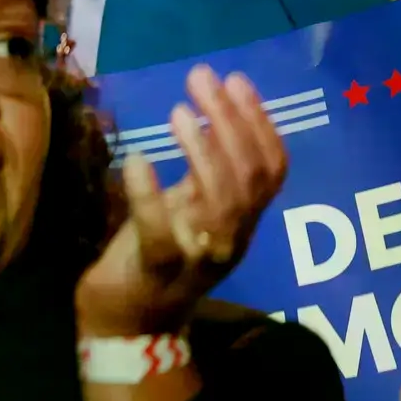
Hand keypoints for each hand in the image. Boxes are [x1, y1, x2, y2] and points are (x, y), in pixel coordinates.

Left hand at [75, 67, 287, 339]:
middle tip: (202, 78)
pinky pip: (162, 232)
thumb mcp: (188, 208)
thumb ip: (205, 171)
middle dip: (231, 121)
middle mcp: (231, 239)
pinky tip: (137, 158)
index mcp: (241, 220)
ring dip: (201, 151)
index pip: (271, 169)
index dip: (260, 122)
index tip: (237, 79)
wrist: (128, 322)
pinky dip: (149, 193)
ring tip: (178, 111)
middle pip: (250, 177)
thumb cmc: (156, 254)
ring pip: (221, 203)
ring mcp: (199, 257)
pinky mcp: (158, 270)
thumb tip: (212, 108)